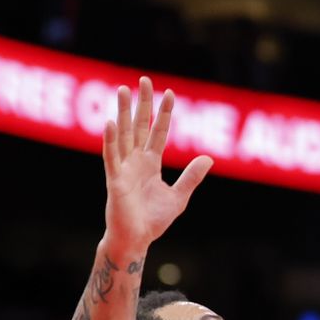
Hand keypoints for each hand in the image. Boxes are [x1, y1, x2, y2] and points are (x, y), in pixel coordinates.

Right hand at [102, 77, 211, 253]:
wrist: (136, 240)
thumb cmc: (153, 220)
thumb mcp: (179, 196)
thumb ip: (191, 177)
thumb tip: (209, 158)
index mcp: (150, 163)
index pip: (158, 132)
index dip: (164, 113)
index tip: (170, 93)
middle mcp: (135, 161)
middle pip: (138, 126)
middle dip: (141, 103)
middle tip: (143, 80)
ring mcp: (123, 168)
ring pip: (123, 135)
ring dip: (122, 113)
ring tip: (122, 90)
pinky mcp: (114, 180)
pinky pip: (111, 157)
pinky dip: (110, 140)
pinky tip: (110, 123)